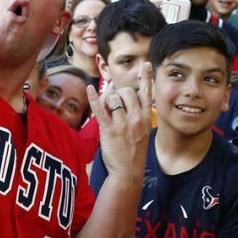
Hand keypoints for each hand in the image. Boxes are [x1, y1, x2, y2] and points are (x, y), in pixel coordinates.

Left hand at [87, 62, 152, 181]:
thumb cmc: (134, 153)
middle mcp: (136, 118)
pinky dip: (94, 98)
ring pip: (114, 98)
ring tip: (106, 110)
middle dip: (119, 93)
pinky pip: (100, 109)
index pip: (147, 93)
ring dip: (108, 100)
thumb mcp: (143, 132)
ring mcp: (123, 124)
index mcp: (146, 118)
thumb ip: (137, 115)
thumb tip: (124, 98)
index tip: (145, 64)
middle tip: (114, 103)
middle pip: (127, 92)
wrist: (128, 173)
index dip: (146, 77)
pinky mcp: (109, 130)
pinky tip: (90, 89)